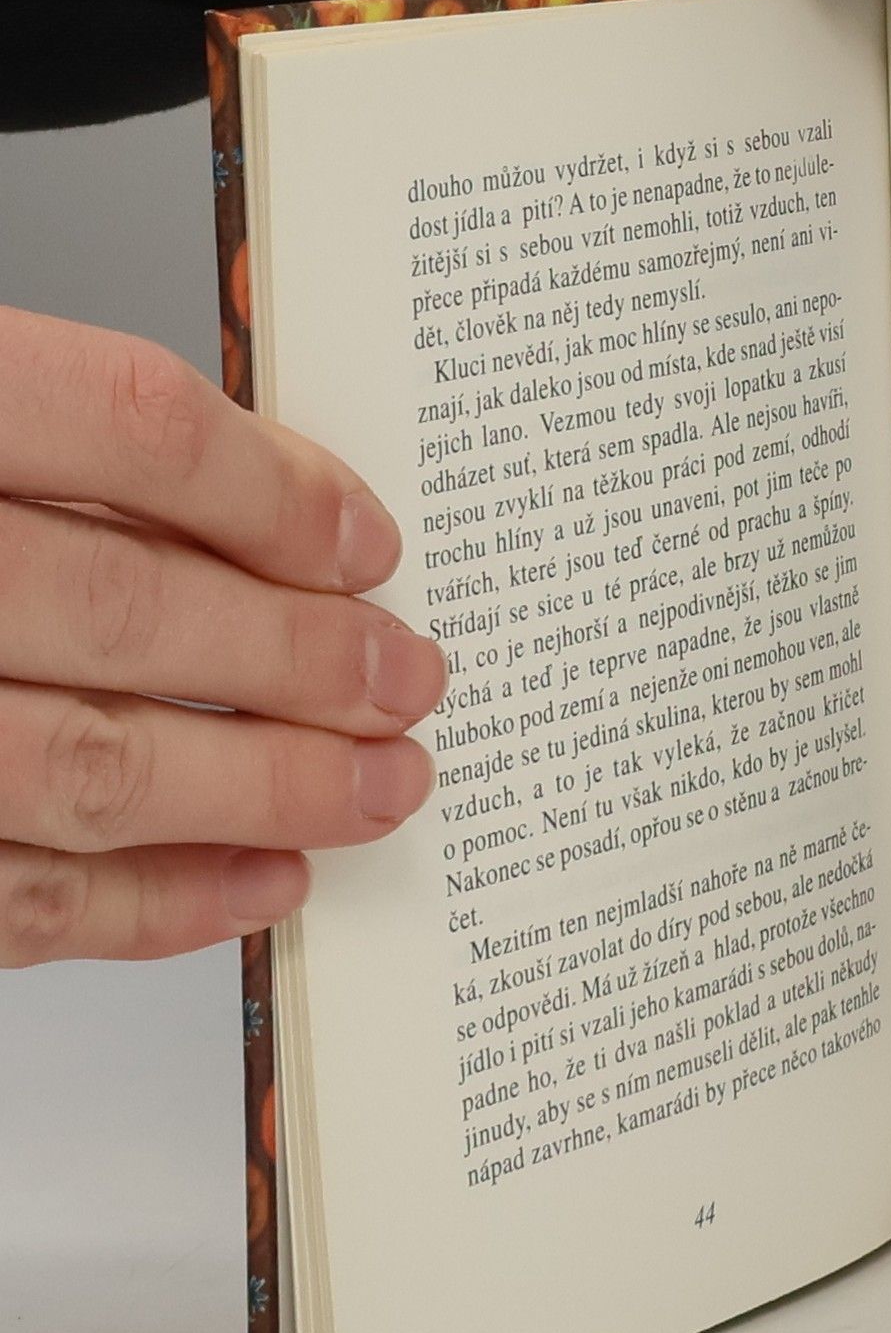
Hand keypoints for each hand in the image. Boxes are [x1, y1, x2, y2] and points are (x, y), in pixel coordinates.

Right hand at [0, 308, 443, 965]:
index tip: (367, 542)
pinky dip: (153, 906)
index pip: (121, 427)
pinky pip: (15, 903)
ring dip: (261, 789)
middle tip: (408, 680)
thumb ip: (47, 444)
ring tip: (379, 786)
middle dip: (299, 658)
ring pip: (87, 769)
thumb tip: (266, 498)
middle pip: (125, 609)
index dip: (272, 489)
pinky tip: (257, 885)